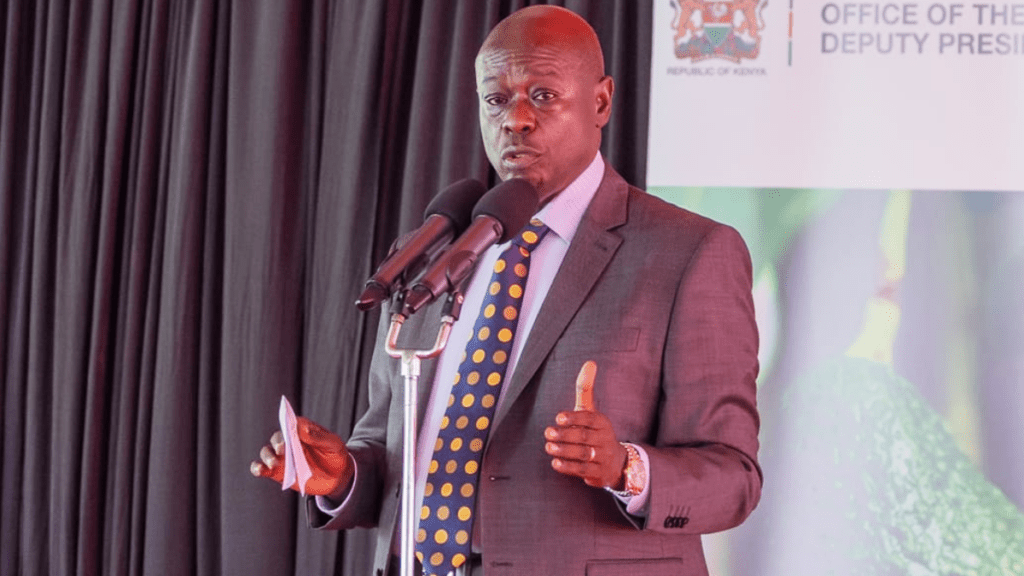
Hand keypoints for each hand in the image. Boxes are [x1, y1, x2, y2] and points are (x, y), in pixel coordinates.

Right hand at [249, 416, 353, 499]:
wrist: (337, 476)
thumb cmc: (335, 455)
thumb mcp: (333, 444)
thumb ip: (319, 437)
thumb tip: (304, 429)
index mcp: (302, 429)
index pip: (291, 423)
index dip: (288, 425)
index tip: (290, 431)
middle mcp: (289, 441)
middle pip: (277, 437)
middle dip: (278, 442)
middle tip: (283, 449)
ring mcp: (283, 456)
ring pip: (267, 452)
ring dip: (267, 456)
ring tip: (274, 463)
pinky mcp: (278, 471)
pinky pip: (263, 468)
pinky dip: (258, 468)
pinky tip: (260, 470)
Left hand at [544, 361, 627, 488]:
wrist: (615, 462)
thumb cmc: (595, 431)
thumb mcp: (591, 411)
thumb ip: (586, 389)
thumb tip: (590, 362)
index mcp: (602, 422)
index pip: (590, 419)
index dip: (574, 418)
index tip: (558, 417)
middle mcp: (606, 439)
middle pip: (584, 437)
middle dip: (565, 435)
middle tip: (547, 433)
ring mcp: (603, 457)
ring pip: (583, 455)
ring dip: (564, 451)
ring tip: (549, 447)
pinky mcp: (599, 474)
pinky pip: (583, 470)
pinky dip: (568, 467)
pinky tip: (555, 462)